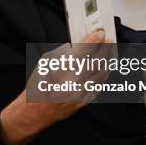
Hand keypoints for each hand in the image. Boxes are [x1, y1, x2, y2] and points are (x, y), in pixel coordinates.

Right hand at [0, 30, 111, 144]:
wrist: (36, 110)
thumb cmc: (38, 86)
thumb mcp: (46, 63)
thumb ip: (65, 53)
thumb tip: (80, 45)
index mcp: (60, 72)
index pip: (83, 52)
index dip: (94, 40)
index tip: (100, 33)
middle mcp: (72, 84)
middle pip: (96, 62)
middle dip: (104, 49)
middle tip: (108, 40)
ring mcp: (80, 94)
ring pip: (101, 74)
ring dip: (107, 60)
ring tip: (109, 51)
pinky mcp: (85, 101)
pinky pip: (99, 85)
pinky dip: (103, 73)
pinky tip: (105, 67)